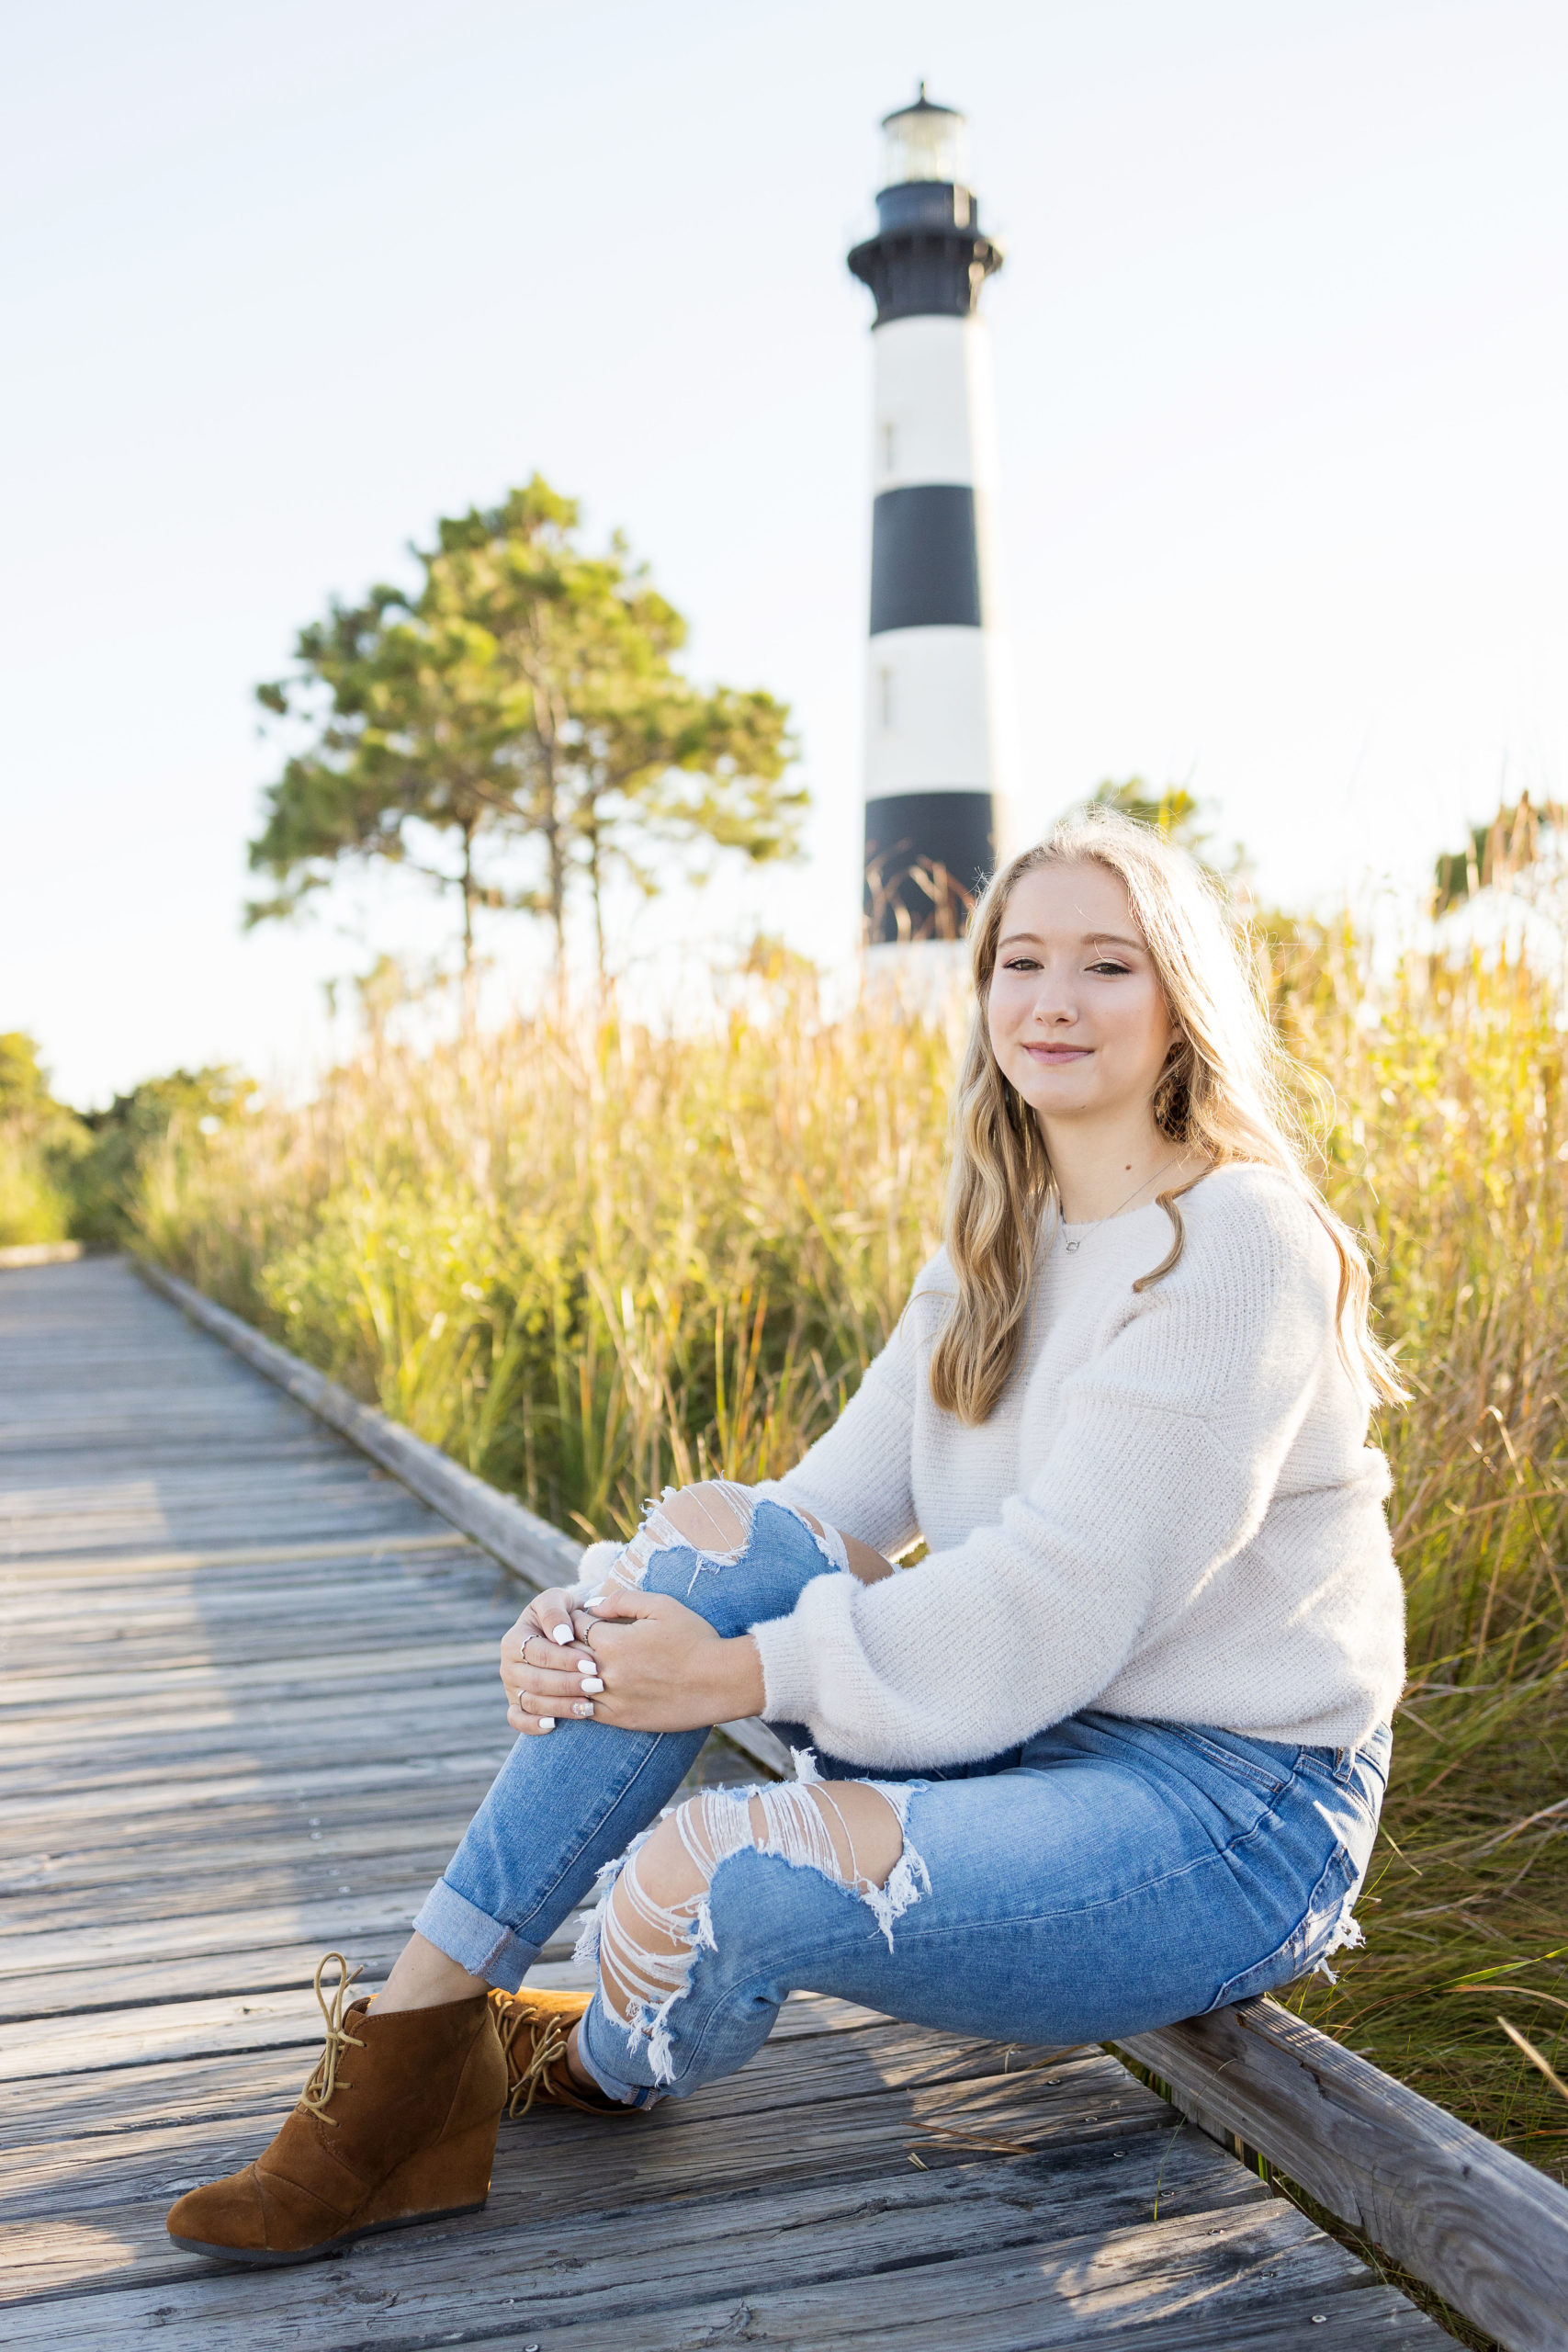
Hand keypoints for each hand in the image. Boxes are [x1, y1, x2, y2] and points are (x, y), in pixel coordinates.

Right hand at [500, 1588, 603, 1735]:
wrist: (565, 1631)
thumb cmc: (563, 1614)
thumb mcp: (559, 1601)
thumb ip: (556, 1612)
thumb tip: (561, 1636)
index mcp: (514, 1639)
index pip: (539, 1653)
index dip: (565, 1659)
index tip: (592, 1663)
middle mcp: (509, 1665)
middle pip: (536, 1681)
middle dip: (568, 1684)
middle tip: (597, 1686)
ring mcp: (512, 1687)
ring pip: (531, 1702)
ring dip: (560, 1706)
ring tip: (589, 1707)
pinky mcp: (517, 1705)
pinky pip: (518, 1720)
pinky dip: (532, 1725)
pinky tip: (554, 1724)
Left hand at [575, 1586, 764, 1734]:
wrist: (720, 1682)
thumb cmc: (695, 1639)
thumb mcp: (662, 1606)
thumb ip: (623, 1600)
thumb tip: (593, 1604)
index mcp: (613, 1641)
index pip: (574, 1626)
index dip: (574, 1618)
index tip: (579, 1616)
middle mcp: (607, 1672)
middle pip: (567, 1657)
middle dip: (566, 1645)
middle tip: (568, 1639)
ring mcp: (613, 1699)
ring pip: (571, 1688)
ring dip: (568, 1675)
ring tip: (570, 1666)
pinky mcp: (623, 1719)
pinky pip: (587, 1712)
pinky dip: (579, 1700)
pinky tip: (582, 1692)